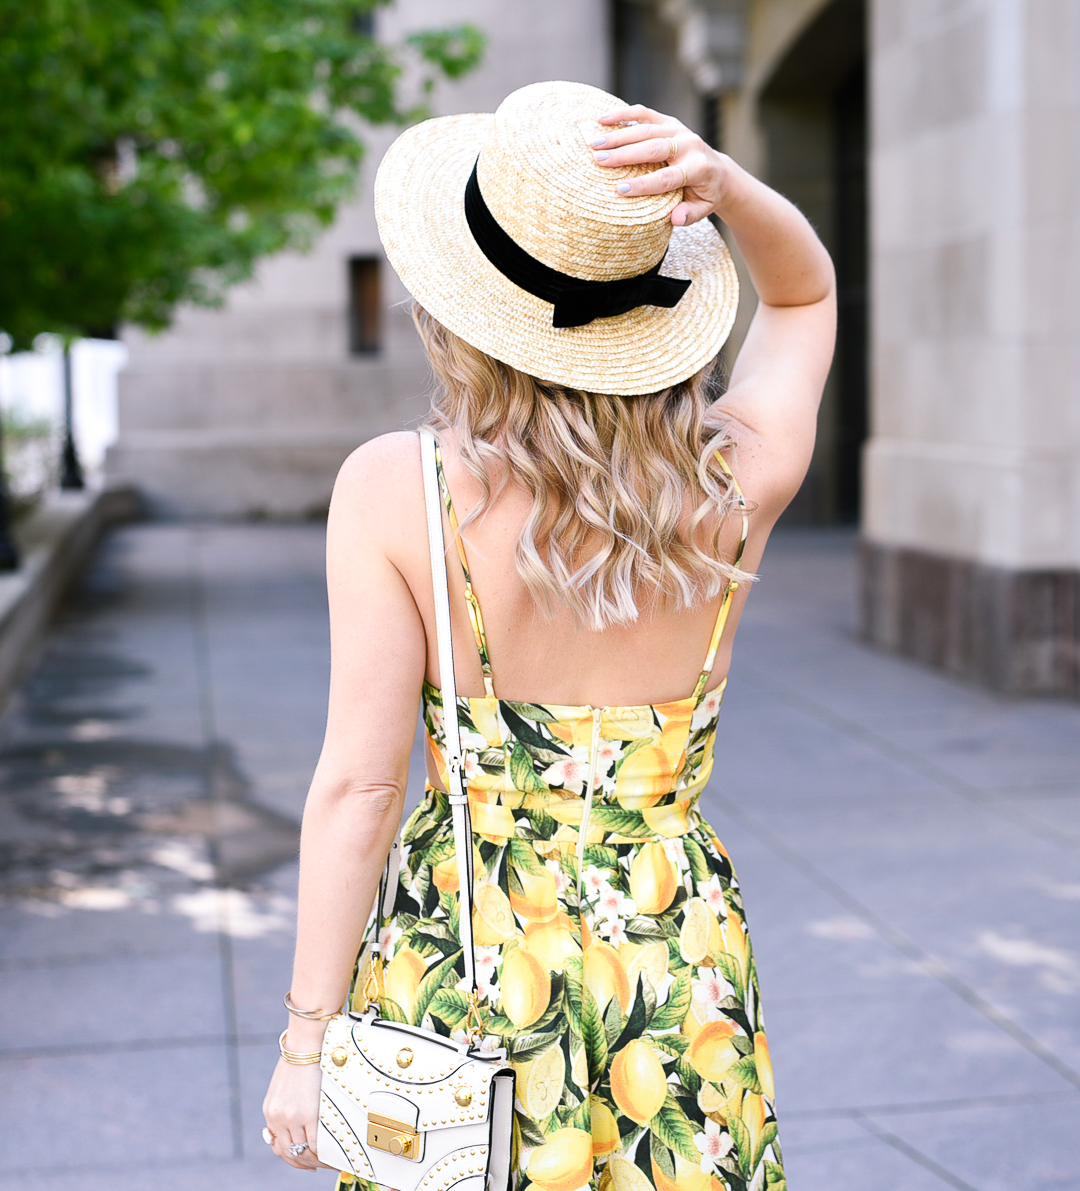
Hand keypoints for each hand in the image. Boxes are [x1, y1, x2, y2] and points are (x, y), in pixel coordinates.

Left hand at [262, 1056, 334, 1171]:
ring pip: (302, 1152)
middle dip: (302, 1163)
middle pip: (288, 1152)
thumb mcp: (284, 1085)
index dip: (291, 1156)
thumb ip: (286, 1105)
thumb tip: (296, 1120)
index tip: (303, 1159)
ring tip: (328, 1161)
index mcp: (270, 1111)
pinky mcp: (308, 1114)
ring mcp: (292, 1118)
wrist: (306, 1043)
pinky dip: (324, 1154)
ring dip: (315, 1160)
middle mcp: (278, 1118)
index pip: (277, 1145)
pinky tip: (333, 1155)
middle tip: (317, 1165)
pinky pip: (316, 1145)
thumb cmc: (300, 1058)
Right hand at [592, 105, 730, 226]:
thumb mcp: (702, 209)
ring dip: (618, 136)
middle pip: (653, 148)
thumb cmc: (704, 194)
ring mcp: (679, 129)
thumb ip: (690, 215)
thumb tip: (676, 218)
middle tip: (599, 160)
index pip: (667, 178)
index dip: (643, 185)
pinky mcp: (670, 121)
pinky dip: (623, 115)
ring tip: (594, 144)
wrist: (717, 170)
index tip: (620, 191)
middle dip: (624, 154)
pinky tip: (602, 120)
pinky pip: (645, 114)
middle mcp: (689, 144)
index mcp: (698, 168)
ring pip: (646, 129)